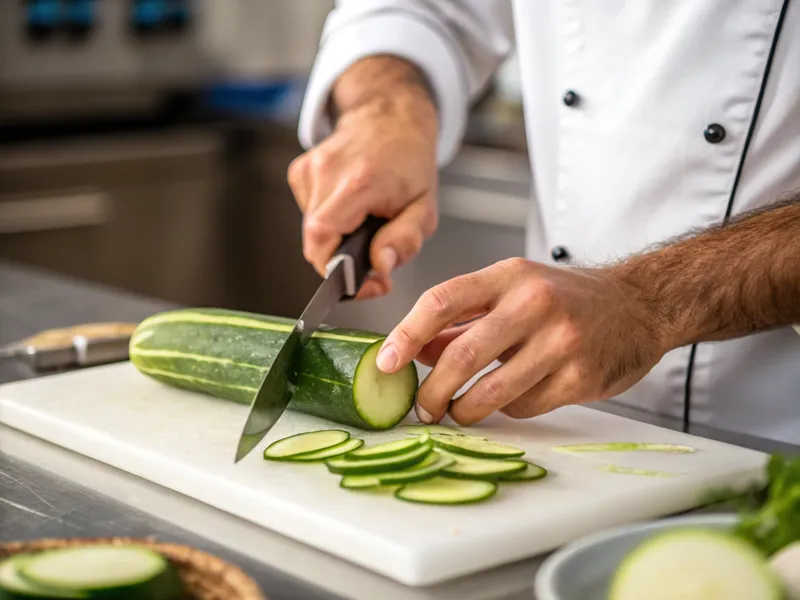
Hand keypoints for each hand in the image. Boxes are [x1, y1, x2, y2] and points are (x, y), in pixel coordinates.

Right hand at [288, 58, 438, 298]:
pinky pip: (309, 214)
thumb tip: (379, 268)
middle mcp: (327, 172)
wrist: (390, 117)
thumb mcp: (425, 207)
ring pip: (312, 230)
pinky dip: (328, 221)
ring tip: (363, 224)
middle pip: (314, 240)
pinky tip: (349, 208)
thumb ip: (404, 241)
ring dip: (336, 239)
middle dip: (340, 261)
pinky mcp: (299, 171)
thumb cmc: (409, 162)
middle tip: (369, 261)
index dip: (335, 270)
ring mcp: (309, 169)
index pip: (322, 237)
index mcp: (359, 182)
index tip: (363, 283)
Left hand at [375, 258, 665, 424]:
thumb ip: (462, 320)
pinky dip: (506, 410)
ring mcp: (561, 341)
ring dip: (464, 410)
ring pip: (491, 391)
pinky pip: (524, 406)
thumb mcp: (512, 292)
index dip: (405, 335)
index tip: (384, 363)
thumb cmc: (566, 298)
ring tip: (457, 412)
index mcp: (509, 276)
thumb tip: (415, 350)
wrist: (639, 305)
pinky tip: (510, 399)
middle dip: (432, 391)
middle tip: (422, 408)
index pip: (441, 301)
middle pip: (462, 355)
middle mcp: (534, 303)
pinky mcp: (580, 377)